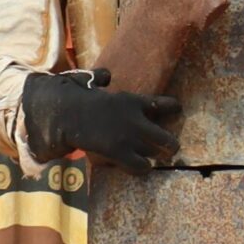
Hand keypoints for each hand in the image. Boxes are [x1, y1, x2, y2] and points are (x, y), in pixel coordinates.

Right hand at [20, 69, 181, 172]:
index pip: (160, 104)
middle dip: (170, 145)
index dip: (171, 107)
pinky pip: (140, 166)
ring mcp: (129, 138)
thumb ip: (99, 78)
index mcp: (130, 101)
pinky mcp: (119, 153)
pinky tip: (141, 168)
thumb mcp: (88, 81)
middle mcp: (136, 120)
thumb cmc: (74, 97)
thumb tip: (105, 75)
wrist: (66, 114)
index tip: (177, 108)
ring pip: (155, 154)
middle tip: (171, 149)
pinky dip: (142, 168)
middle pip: (166, 138)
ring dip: (155, 158)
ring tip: (155, 160)